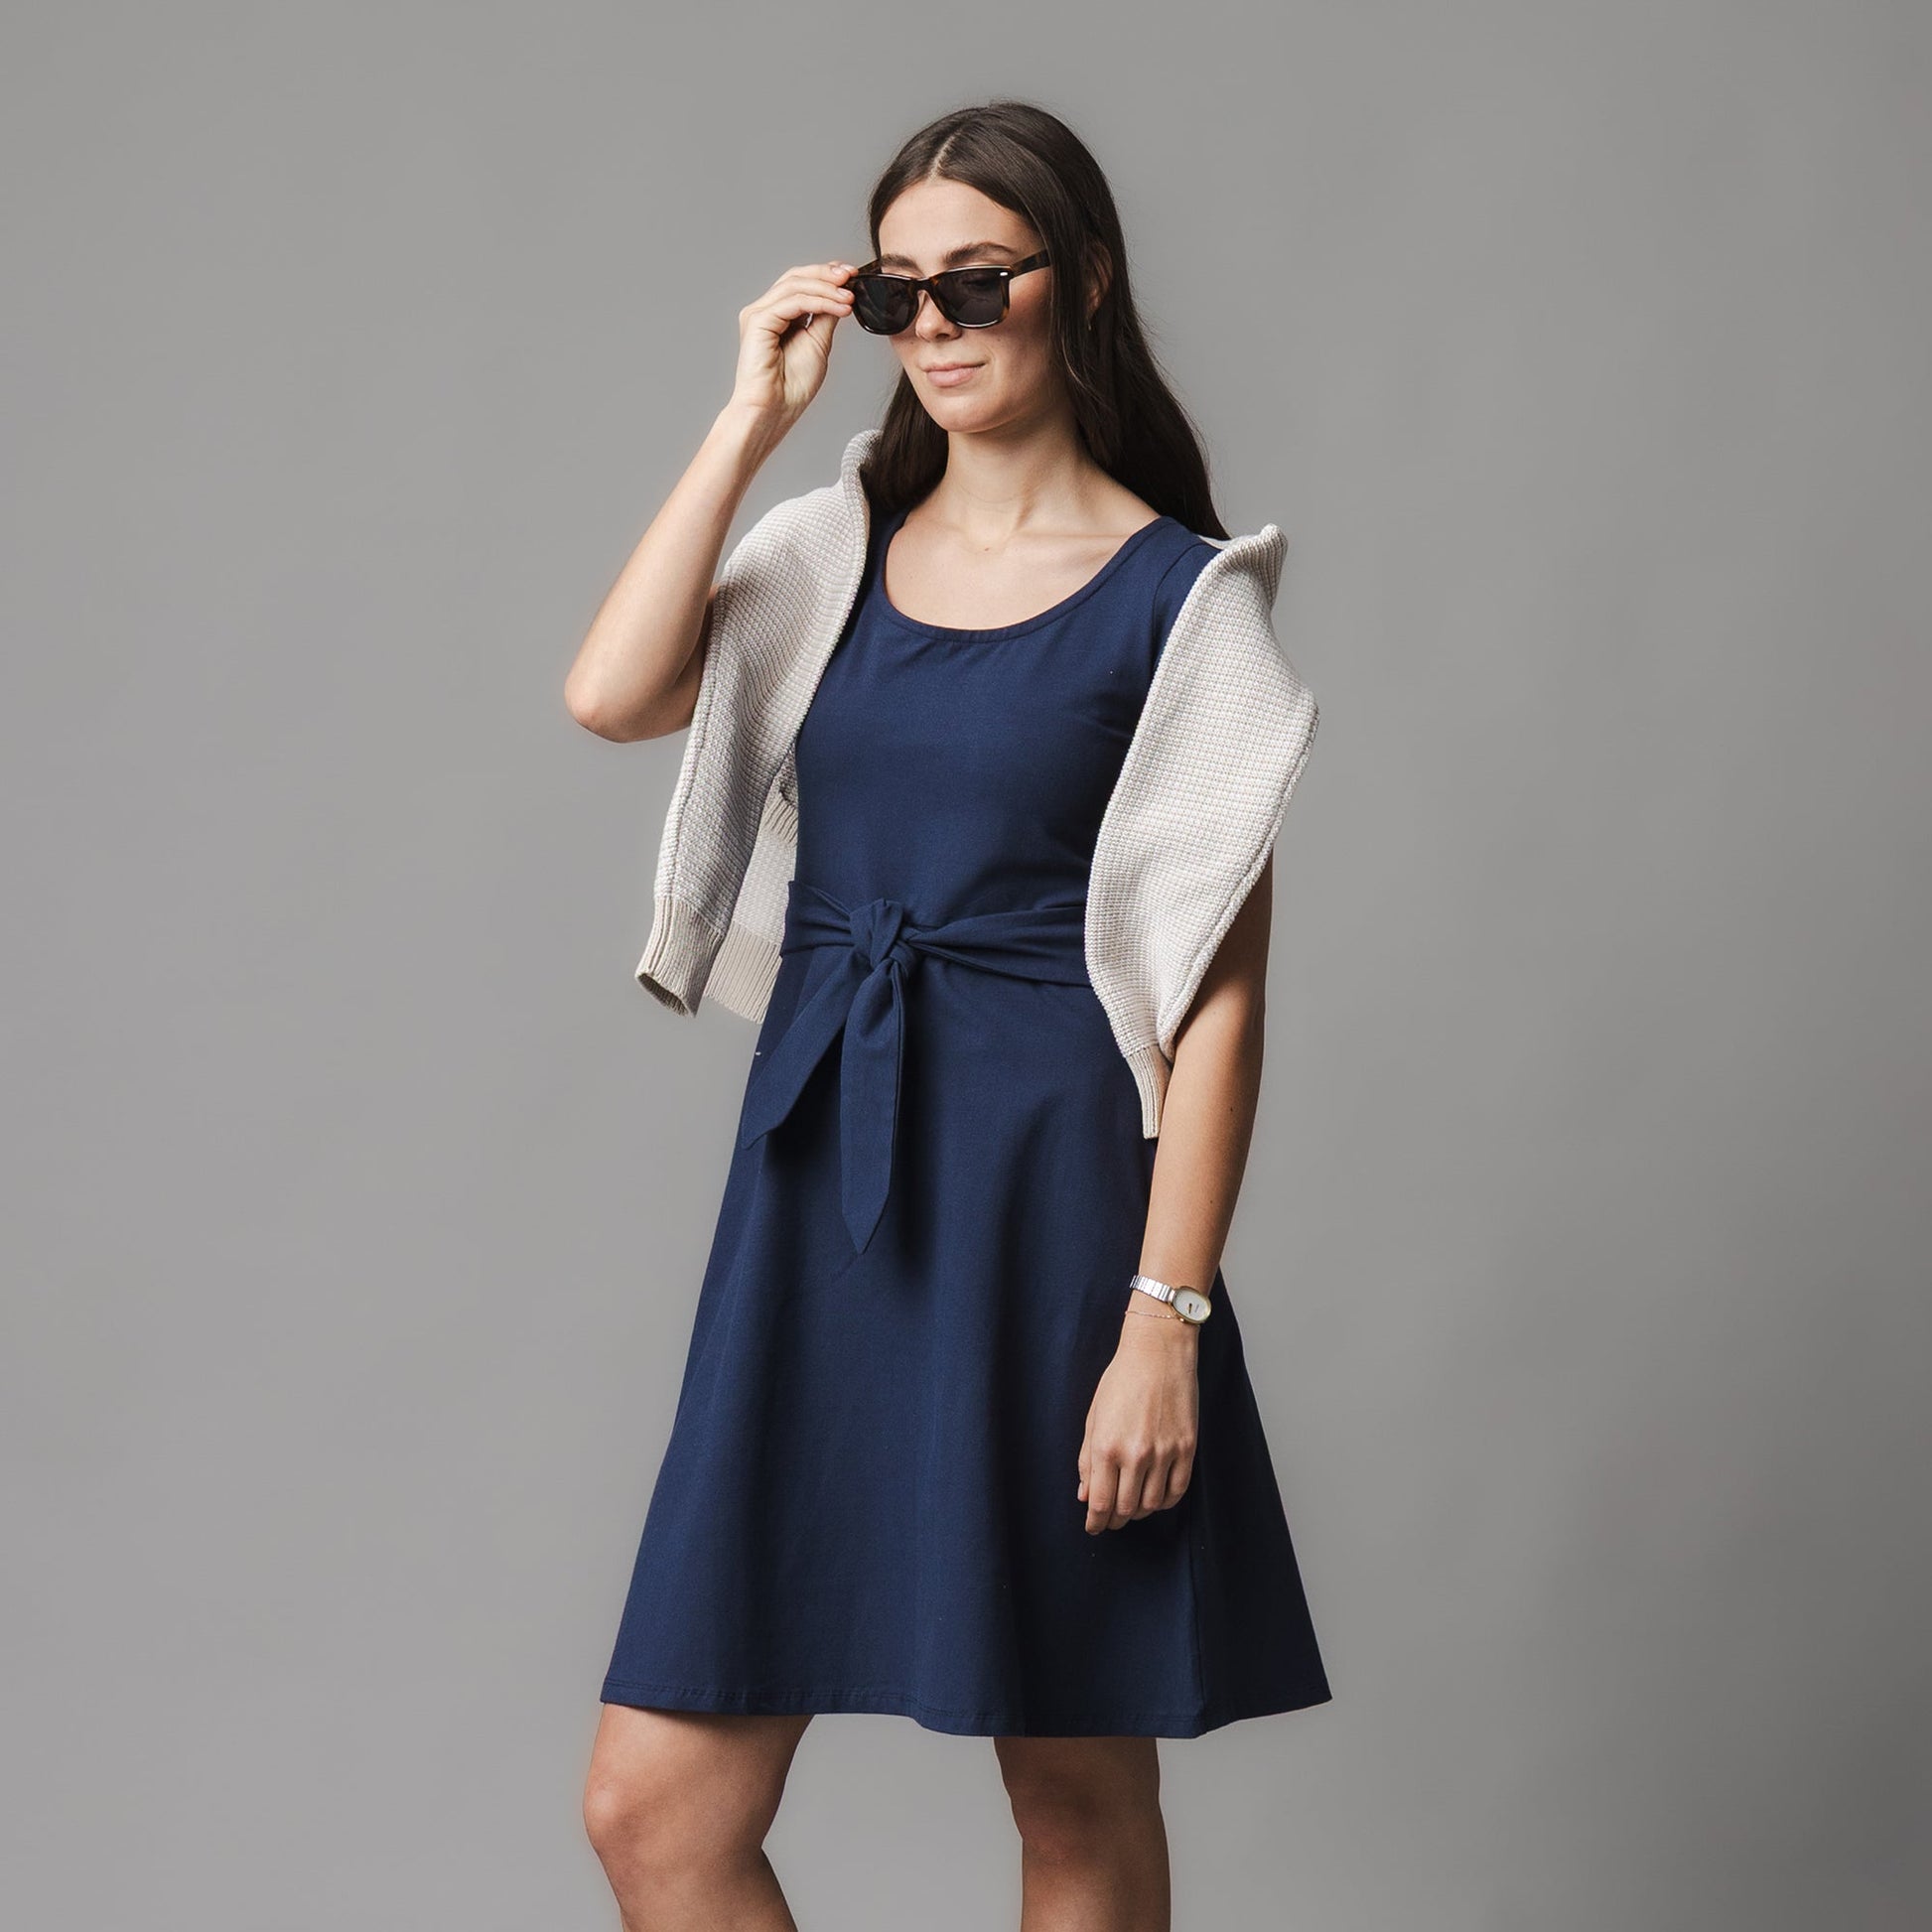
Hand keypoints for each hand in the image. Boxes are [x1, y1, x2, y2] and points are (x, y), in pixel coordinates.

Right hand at [726, 259, 857, 428]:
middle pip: (796, 277)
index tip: (852, 276)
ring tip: (850, 297)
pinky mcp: (757, 321)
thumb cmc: (792, 387)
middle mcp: (766, 311)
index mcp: (779, 316)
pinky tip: (839, 307)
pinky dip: (820, 301)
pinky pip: (793, 302)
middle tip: (852, 275)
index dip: (826, 275)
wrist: (775, 411)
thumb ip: (825, 316)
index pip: (802, 283)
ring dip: (827, 288)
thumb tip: (841, 294)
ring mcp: (759, 314)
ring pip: (796, 285)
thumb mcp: (819, 343)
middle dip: (827, 273)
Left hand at [1076, 1310, 1198, 1533]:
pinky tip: (1154, 1498)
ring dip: (1138, 1512)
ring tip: (1131, 1507)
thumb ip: (1087, 1460)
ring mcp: (1164, 1453)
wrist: (1158, 1353)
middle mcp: (1135, 1454)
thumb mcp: (1094, 1417)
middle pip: (1125, 1508)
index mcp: (1106, 1446)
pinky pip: (1176, 1491)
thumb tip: (1085, 1495)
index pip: (1100, 1502)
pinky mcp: (1187, 1448)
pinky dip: (1164, 1502)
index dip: (1096, 1522)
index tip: (1094, 1527)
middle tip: (1111, 1520)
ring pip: (1150, 1505)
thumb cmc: (1121, 1380)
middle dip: (1115, 1520)